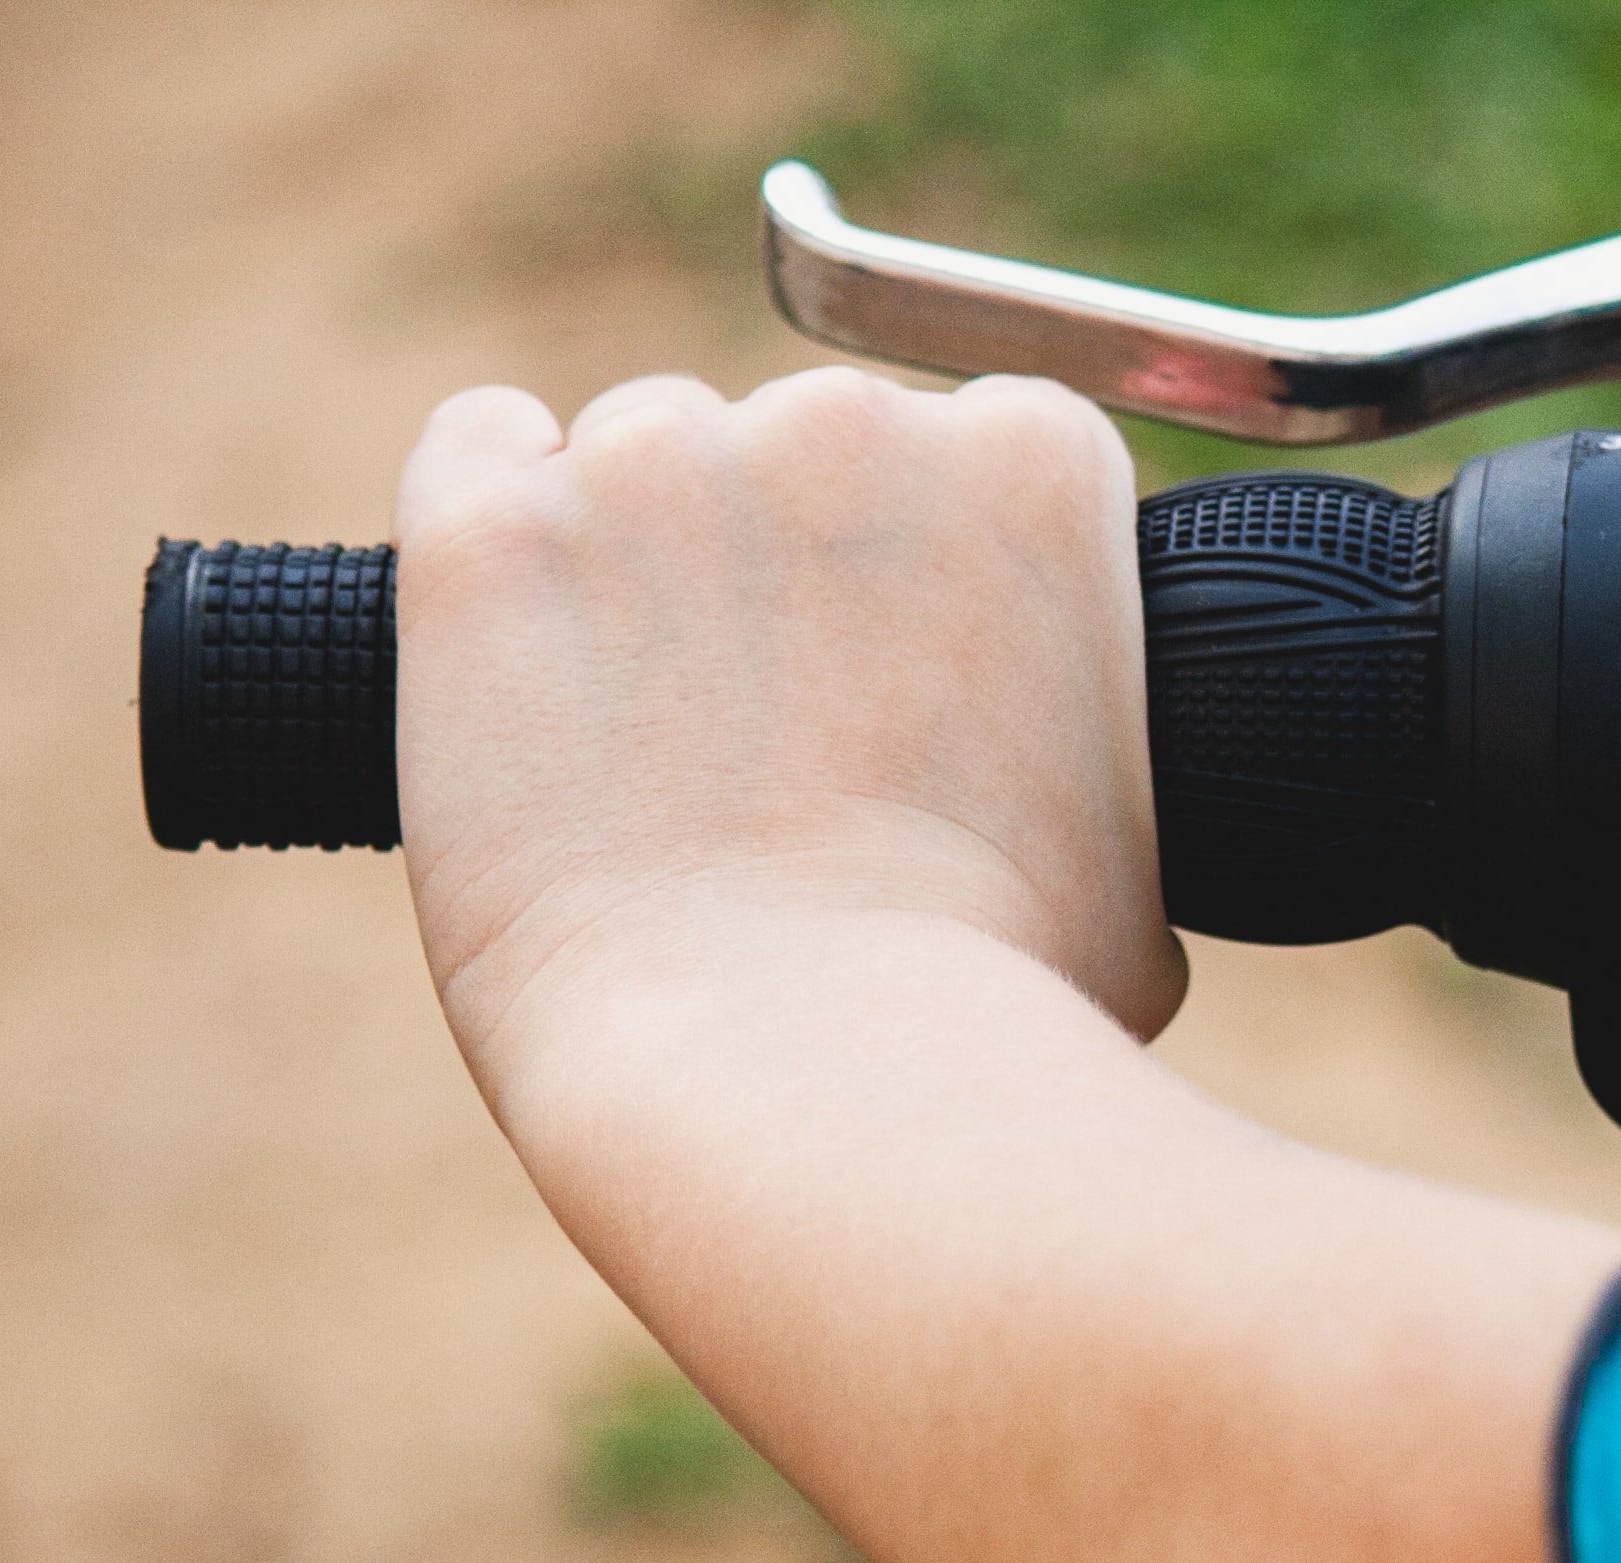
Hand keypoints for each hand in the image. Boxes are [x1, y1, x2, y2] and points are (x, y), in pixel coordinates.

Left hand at [389, 366, 1186, 1091]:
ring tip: (659, 753)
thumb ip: (1090, 736)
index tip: (912, 680)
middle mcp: (853, 421)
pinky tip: (526, 627)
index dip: (939, 575)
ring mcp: (658, 464)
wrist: (803, 1083)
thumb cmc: (995, 1009)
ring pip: (644, 460)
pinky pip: (480, 450)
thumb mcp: (1140, 848)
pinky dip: (496, 512)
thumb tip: (1056, 774)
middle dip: (796, 575)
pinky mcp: (493, 533)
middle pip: (807, 448)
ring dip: (652, 567)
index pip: (976, 449)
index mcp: (1038, 463)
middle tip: (786, 749)